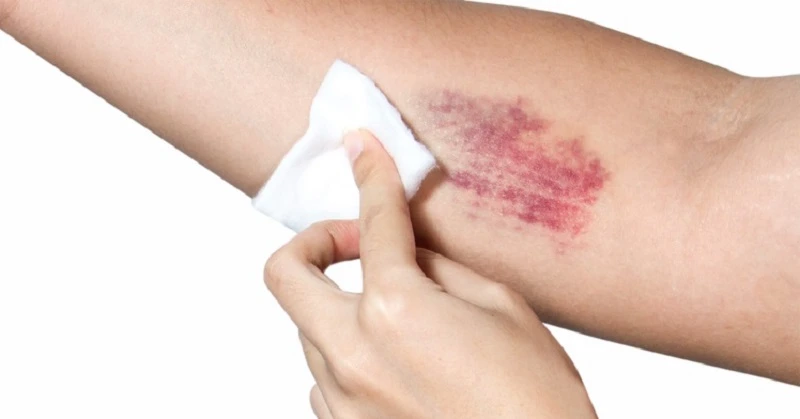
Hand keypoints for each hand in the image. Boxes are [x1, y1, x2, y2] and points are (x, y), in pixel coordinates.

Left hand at [264, 130, 595, 418]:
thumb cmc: (537, 401)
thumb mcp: (504, 310)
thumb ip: (442, 269)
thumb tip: (410, 250)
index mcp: (397, 311)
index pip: (374, 222)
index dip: (371, 175)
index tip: (363, 151)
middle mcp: (352, 355)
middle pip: (285, 273)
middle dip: (313, 242)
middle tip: (354, 243)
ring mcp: (341, 399)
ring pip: (307, 330)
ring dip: (340, 307)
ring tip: (396, 318)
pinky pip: (325, 377)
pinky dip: (349, 357)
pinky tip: (395, 365)